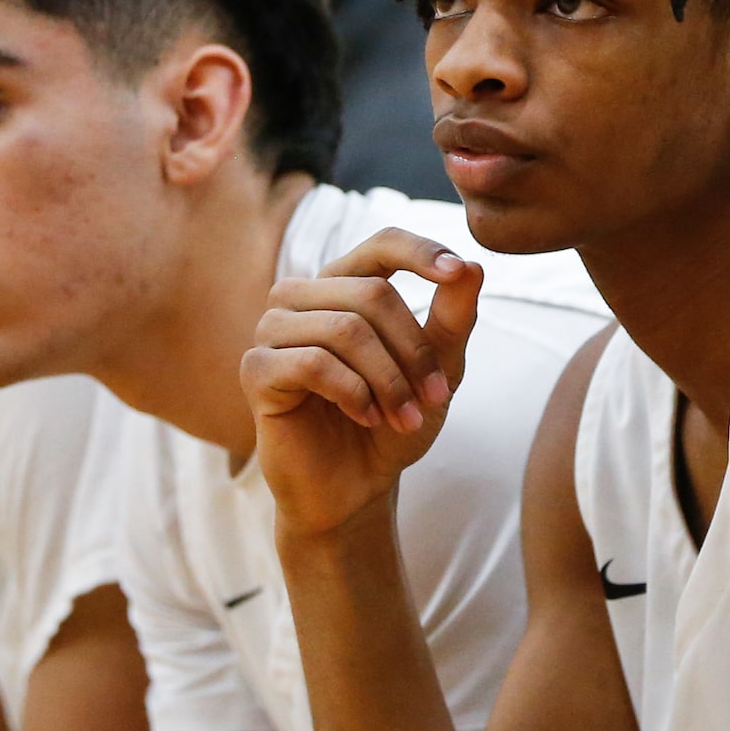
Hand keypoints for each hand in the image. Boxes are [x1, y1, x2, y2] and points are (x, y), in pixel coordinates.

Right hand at [243, 228, 482, 537]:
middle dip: (414, 351)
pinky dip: (353, 393)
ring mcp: (273, 330)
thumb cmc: (393, 421)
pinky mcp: (257, 369)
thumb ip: (454, 319)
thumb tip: (472, 266)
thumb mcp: (438, 371)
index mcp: (344, 285)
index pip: (381, 244)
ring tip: (404, 416)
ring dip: (388, 379)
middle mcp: (302, 297)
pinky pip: (313, 363)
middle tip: (437, 397)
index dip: (419, 252)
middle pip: (371, 294)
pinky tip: (366, 416)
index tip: (455, 273)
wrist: (356, 486)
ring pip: (344, 329)